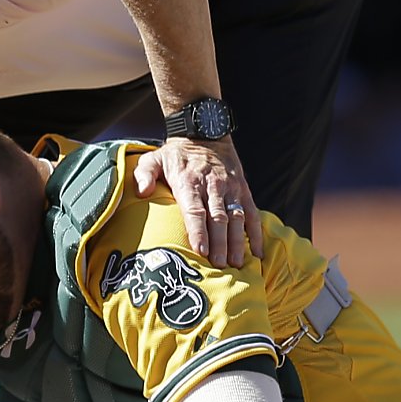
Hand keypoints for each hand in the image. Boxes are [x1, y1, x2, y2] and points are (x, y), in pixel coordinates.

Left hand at [134, 136, 261, 266]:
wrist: (205, 135)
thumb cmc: (176, 155)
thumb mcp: (154, 159)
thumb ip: (144, 174)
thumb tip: (142, 192)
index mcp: (189, 182)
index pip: (195, 210)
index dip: (198, 231)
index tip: (201, 250)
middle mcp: (212, 186)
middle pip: (217, 218)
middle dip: (220, 243)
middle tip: (220, 265)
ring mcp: (230, 189)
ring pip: (237, 218)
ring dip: (238, 242)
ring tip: (238, 264)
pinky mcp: (243, 190)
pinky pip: (252, 213)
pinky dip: (257, 233)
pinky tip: (258, 253)